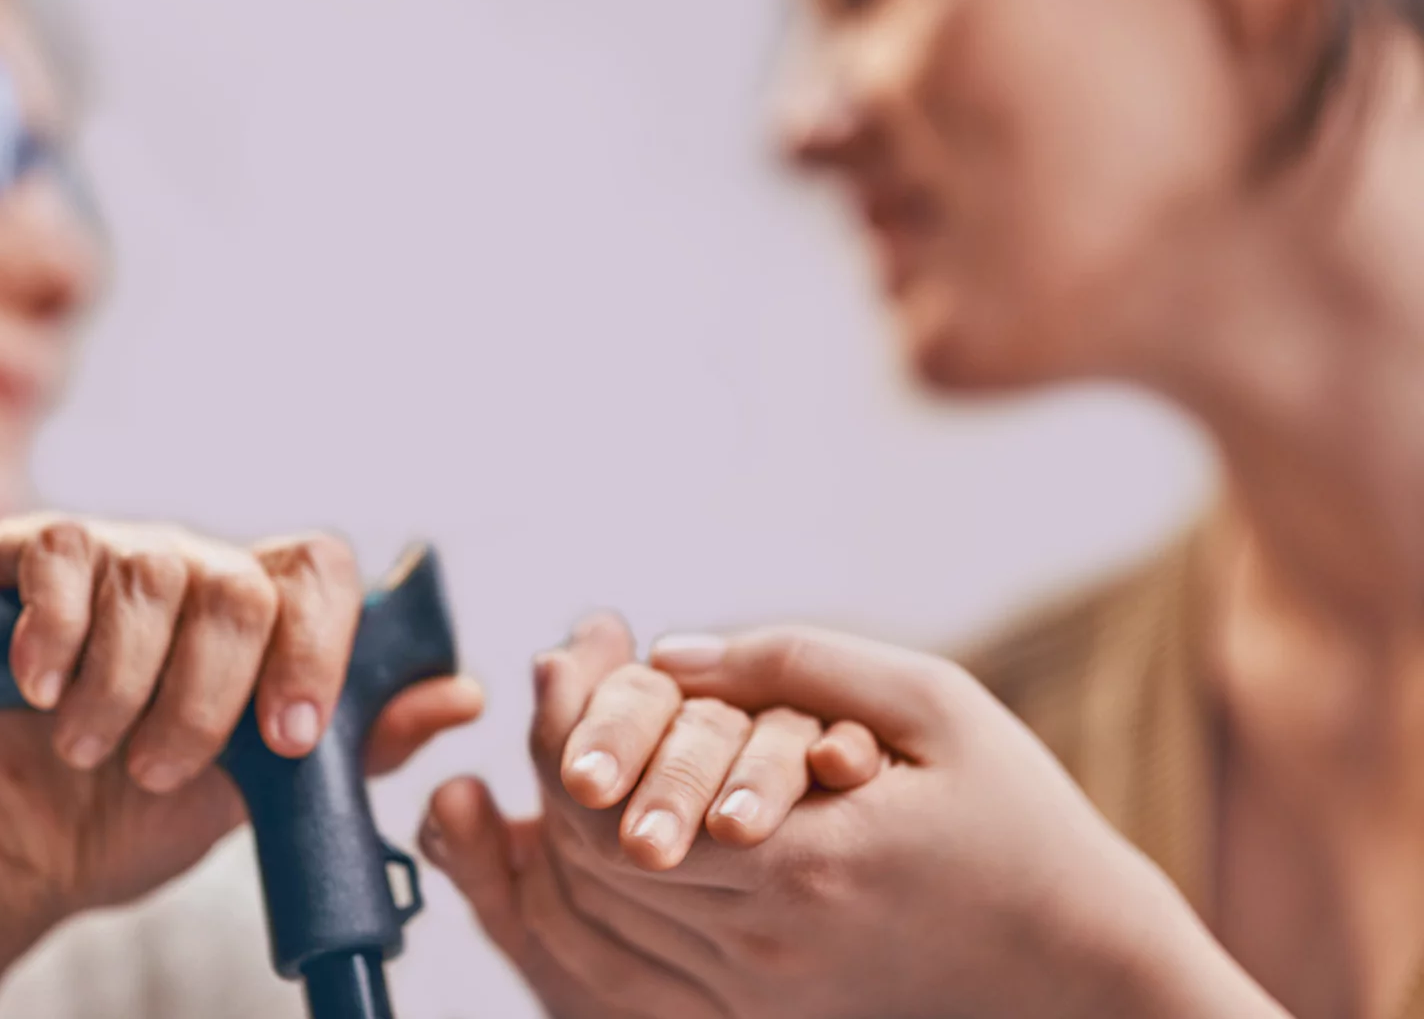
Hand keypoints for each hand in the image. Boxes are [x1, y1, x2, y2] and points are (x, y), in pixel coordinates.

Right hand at [0, 515, 483, 932]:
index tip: (289, 739)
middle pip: (241, 583)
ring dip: (125, 686)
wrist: (20, 851)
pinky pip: (60, 551)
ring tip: (91, 751)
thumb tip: (464, 695)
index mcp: (257, 613)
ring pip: (153, 573)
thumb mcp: (258, 796)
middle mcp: (191, 566)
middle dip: (210, 695)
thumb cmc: (140, 814)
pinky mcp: (16, 556)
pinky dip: (57, 631)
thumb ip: (356, 745)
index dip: (317, 649)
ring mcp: (107, 553)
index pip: (320, 572)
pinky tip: (40, 691)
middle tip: (164, 770)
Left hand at [427, 616, 1281, 1018]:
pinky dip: (602, 884)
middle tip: (559, 681)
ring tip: (573, 733)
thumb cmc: (1020, 822)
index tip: (563, 654)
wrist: (1079, 968)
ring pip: (600, 911)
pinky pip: (637, 956)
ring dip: (567, 821)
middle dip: (556, 756)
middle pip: (589, 854)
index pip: (613, 798)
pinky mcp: (761, 1014)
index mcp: (805, 860)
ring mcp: (757, 991)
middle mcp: (764, 942)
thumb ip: (798, 663)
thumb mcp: (936, 706)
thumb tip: (673, 654)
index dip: (568, 720)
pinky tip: (607, 813)